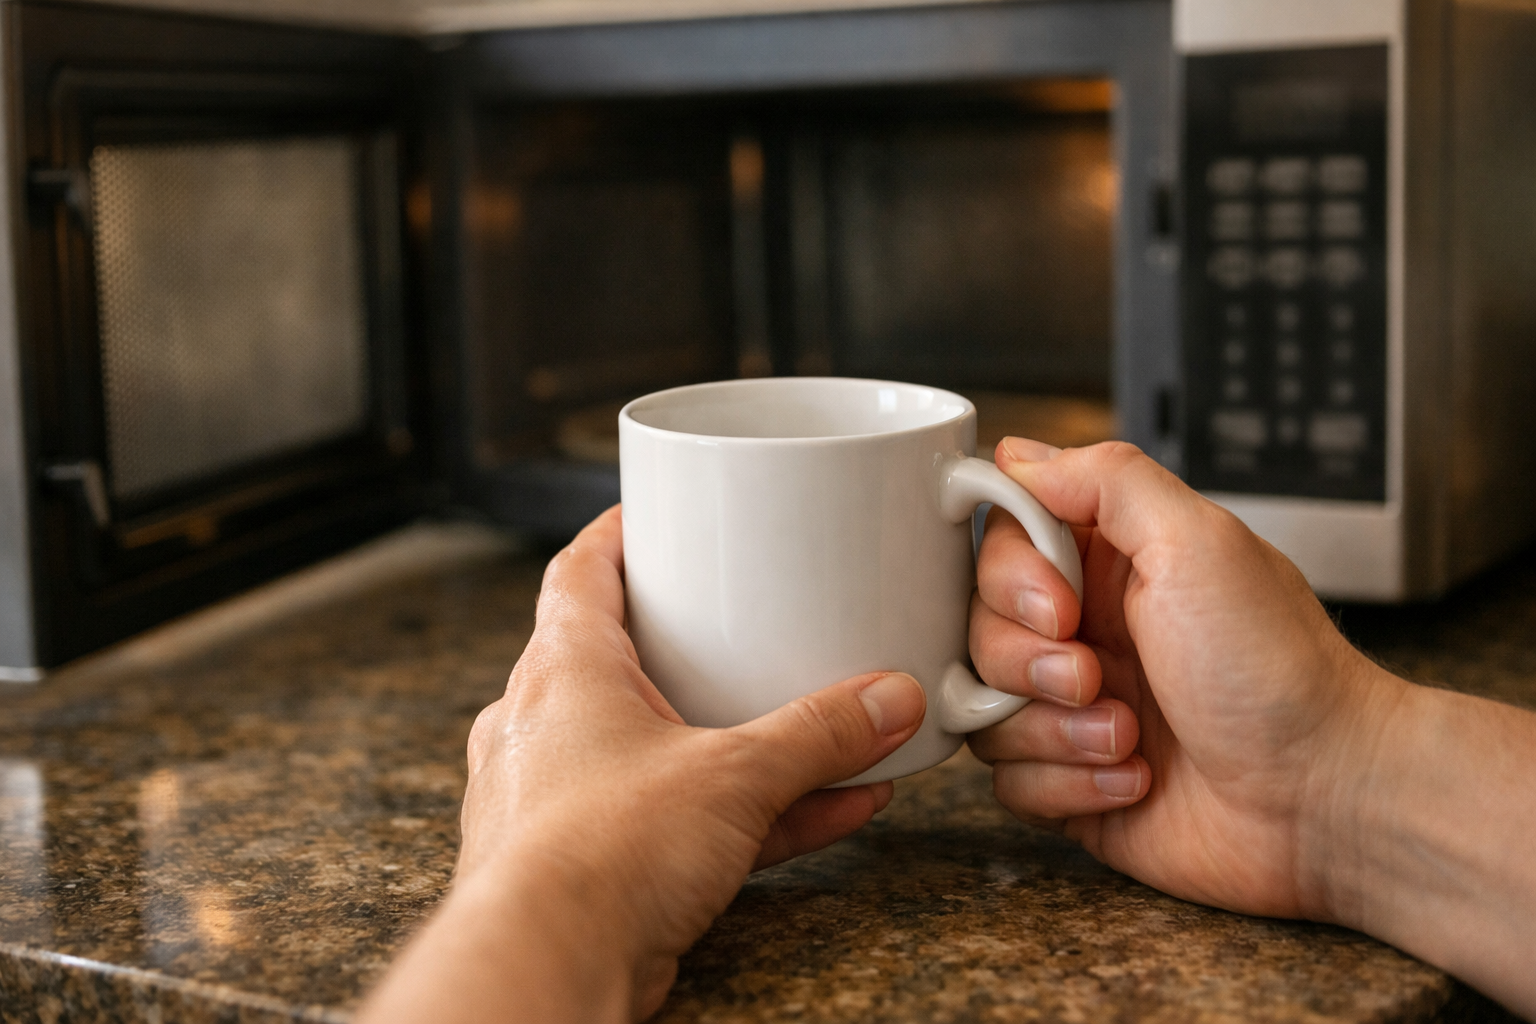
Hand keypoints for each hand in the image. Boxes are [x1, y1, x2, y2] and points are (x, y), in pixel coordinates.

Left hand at [358, 506, 926, 1023]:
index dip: (618, 536)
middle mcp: (547, 726)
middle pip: (620, 658)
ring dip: (736, 741)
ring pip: (657, 747)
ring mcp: (562, 797)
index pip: (580, 572)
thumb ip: (817, 735)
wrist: (549, 967)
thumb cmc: (597, 856)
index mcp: (563, 669)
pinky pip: (677, 818)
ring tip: (814, 731)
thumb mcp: (733, 774)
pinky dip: (744, 813)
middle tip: (744, 623)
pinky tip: (823, 810)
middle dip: (690, 644)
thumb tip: (888, 700)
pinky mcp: (588, 863)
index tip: (653, 516)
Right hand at [966, 439, 1399, 919]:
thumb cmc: (1278, 673)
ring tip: (1130, 735)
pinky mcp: (1072, 781)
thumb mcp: (1199, 542)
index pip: (1001, 542)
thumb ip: (1106, 479)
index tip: (1060, 605)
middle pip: (978, 628)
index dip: (1012, 578)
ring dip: (1055, 732)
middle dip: (1029, 663)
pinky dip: (1069, 787)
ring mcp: (1076, 709)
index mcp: (1112, 562)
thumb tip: (1018, 455)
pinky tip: (1134, 777)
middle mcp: (1087, 629)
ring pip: (985, 709)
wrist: (1325, 799)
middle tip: (1094, 675)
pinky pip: (1008, 783)